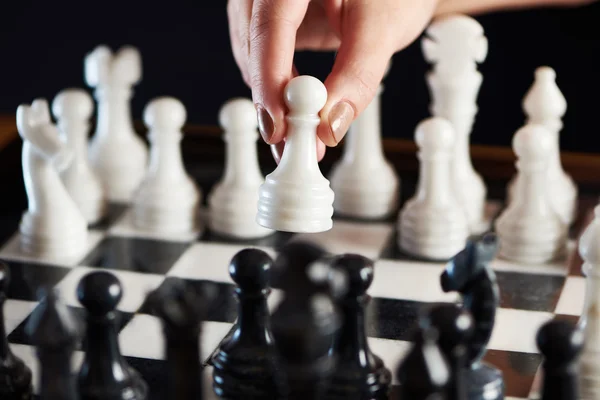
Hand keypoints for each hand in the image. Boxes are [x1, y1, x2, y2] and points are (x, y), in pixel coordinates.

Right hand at [228, 0, 438, 161]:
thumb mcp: (383, 29)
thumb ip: (357, 75)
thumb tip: (328, 125)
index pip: (270, 24)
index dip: (270, 79)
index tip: (280, 126)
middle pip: (253, 43)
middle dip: (270, 98)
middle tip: (291, 144)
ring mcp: (264, 1)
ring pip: (251, 55)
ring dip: (272, 98)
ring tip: (301, 134)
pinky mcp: (267, 19)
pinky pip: (259, 57)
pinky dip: (277, 88)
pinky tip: (297, 110)